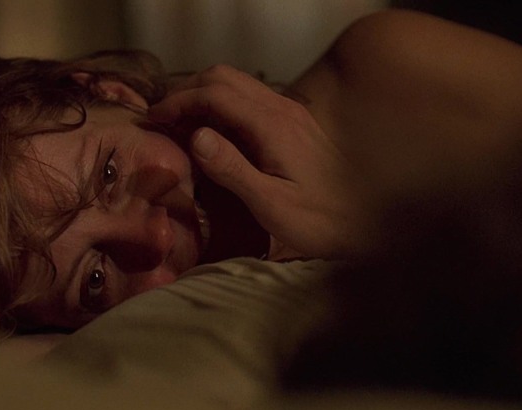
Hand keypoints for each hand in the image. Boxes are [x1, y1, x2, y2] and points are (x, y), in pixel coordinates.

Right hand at [149, 65, 374, 259]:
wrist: (366, 219)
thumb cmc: (319, 220)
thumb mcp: (272, 204)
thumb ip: (233, 170)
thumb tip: (195, 136)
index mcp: (273, 125)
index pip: (216, 93)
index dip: (180, 101)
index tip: (155, 120)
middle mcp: (281, 109)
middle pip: (223, 77)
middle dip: (186, 91)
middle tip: (162, 119)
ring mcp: (288, 112)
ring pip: (235, 84)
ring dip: (202, 95)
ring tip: (179, 124)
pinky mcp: (290, 122)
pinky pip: (247, 99)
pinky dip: (219, 105)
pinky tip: (209, 132)